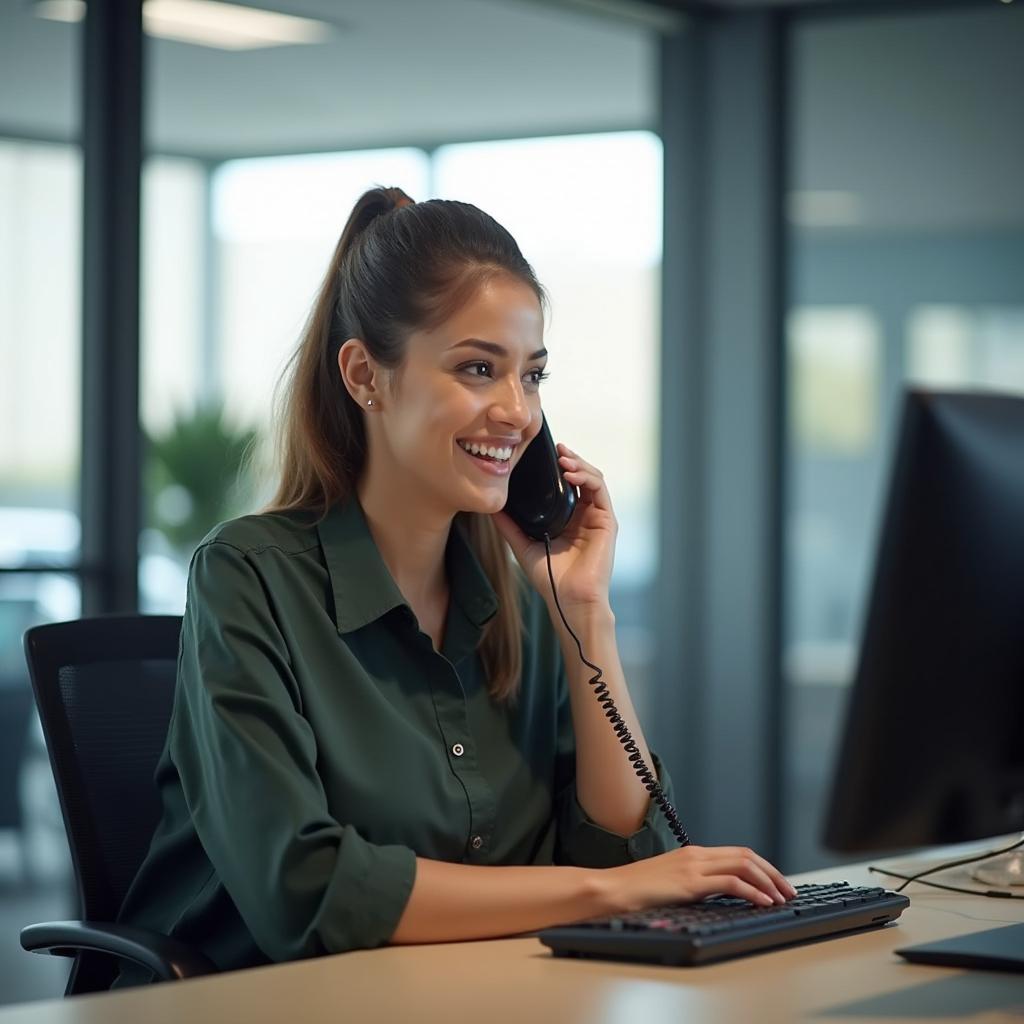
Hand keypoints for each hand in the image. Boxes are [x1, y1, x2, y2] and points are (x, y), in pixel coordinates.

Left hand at [491, 443, 616, 619]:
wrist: (569, 600)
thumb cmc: (551, 579)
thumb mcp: (523, 545)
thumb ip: (509, 525)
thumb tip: (491, 507)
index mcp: (568, 518)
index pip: (565, 484)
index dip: (556, 467)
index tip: (541, 454)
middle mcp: (585, 515)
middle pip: (581, 476)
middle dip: (569, 459)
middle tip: (555, 448)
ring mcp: (597, 517)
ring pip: (593, 479)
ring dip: (579, 464)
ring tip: (563, 458)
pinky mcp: (607, 522)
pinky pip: (600, 491)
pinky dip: (588, 478)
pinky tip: (571, 474)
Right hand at [604, 844, 798, 912]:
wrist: (612, 889)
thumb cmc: (636, 891)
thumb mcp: (670, 883)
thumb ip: (692, 883)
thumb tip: (715, 895)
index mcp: (693, 854)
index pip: (737, 853)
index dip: (763, 867)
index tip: (777, 883)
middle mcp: (696, 855)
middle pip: (746, 855)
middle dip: (773, 872)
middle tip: (789, 890)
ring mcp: (693, 866)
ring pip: (743, 865)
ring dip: (768, 881)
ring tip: (781, 898)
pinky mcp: (689, 883)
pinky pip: (731, 883)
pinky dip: (752, 891)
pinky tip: (763, 902)